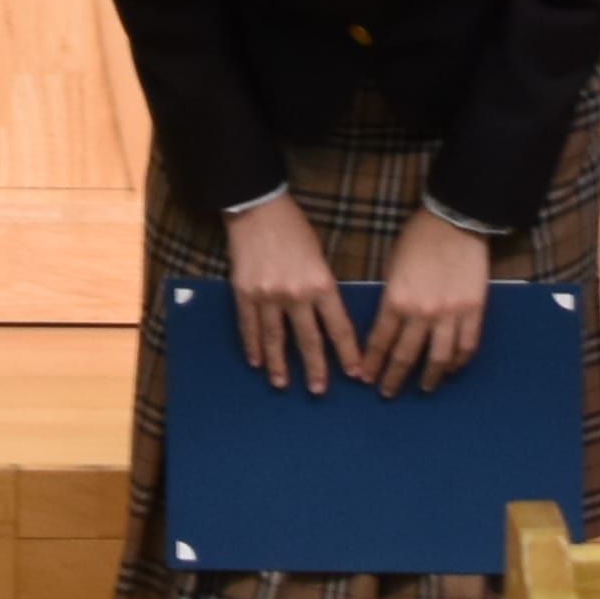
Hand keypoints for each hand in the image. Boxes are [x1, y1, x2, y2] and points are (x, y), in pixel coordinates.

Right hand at [225, 192, 357, 393]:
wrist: (258, 208)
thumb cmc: (294, 228)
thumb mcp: (319, 256)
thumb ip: (322, 287)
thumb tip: (327, 320)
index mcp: (321, 283)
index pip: (338, 327)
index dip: (347, 353)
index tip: (355, 374)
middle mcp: (296, 294)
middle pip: (308, 340)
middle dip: (316, 368)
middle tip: (319, 390)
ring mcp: (268, 295)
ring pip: (276, 339)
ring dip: (280, 365)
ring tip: (282, 383)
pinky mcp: (245, 293)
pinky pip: (250, 326)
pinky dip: (253, 345)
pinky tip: (256, 360)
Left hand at [361, 215, 493, 393]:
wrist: (455, 220)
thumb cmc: (418, 239)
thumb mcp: (393, 267)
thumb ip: (391, 300)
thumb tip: (388, 326)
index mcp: (397, 300)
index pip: (381, 342)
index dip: (373, 363)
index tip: (366, 378)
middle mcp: (422, 313)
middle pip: (406, 356)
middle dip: (394, 378)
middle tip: (388, 392)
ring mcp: (451, 314)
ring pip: (439, 358)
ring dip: (429, 378)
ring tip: (423, 388)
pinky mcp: (474, 311)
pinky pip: (467, 346)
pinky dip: (459, 362)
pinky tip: (452, 369)